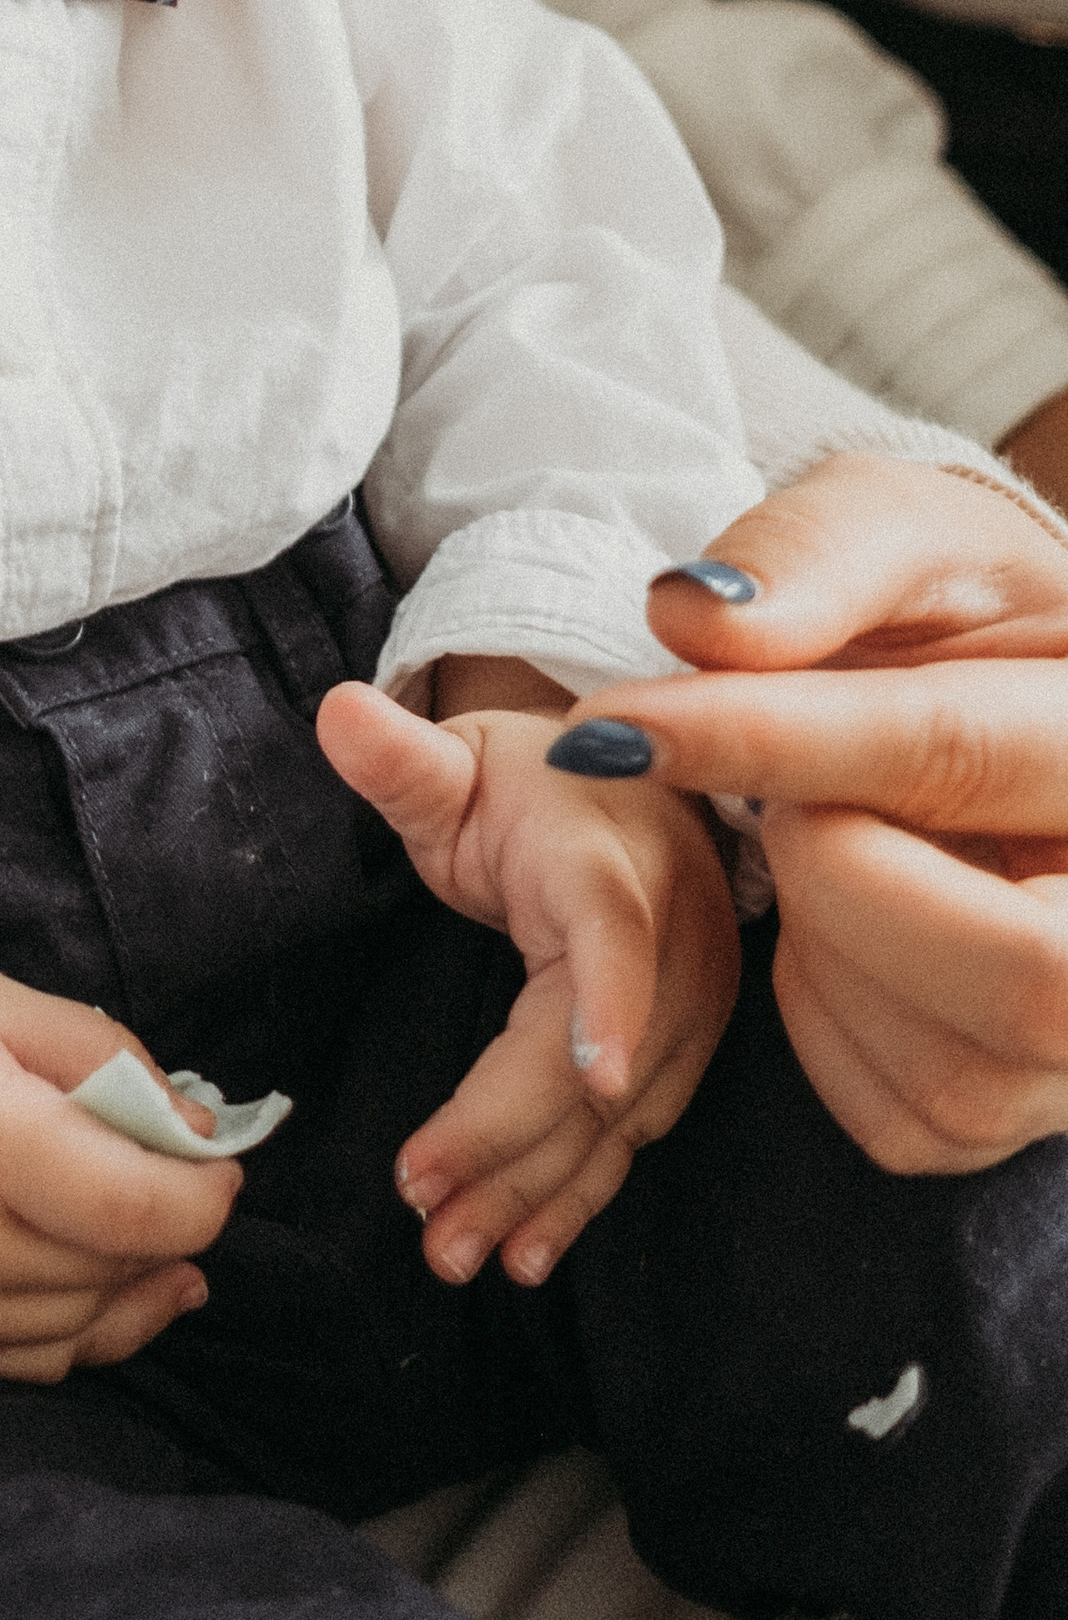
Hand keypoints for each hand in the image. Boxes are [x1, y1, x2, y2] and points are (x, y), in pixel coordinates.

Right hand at [0, 907, 240, 1377]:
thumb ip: (102, 1053)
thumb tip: (196, 1130)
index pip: (142, 1209)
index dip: (207, 1194)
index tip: (219, 1160)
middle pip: (121, 1265)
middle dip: (172, 1223)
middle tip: (173, 1167)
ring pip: (88, 1323)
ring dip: (133, 1277)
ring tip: (133, 1216)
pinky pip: (37, 1364)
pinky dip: (86, 1328)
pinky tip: (102, 1280)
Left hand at [317, 682, 738, 1289]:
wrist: (624, 788)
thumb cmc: (523, 778)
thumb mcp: (457, 760)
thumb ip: (399, 755)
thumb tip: (337, 710)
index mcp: (610, 857)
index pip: (615, 935)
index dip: (609, 1009)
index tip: (592, 1085)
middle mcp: (672, 935)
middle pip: (598, 1058)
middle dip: (514, 1142)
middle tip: (424, 1207)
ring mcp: (692, 998)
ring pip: (618, 1117)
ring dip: (539, 1192)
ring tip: (458, 1251)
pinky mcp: (688, 1044)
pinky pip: (634, 1133)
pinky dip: (580, 1194)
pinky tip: (527, 1250)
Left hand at [556, 454, 1067, 1173]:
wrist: (1008, 688)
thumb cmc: (954, 605)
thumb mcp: (897, 527)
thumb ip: (809, 557)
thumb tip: (691, 618)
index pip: (952, 756)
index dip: (767, 744)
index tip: (614, 729)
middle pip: (1026, 977)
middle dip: (841, 882)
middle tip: (782, 803)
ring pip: (958, 1071)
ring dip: (824, 946)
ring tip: (819, 836)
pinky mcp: (1027, 1099)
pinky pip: (902, 1113)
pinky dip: (825, 1014)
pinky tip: (842, 918)